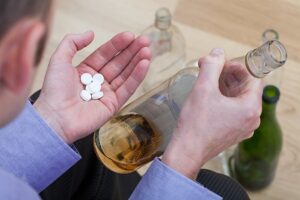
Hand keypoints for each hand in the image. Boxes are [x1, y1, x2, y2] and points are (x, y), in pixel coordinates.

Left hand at [34, 31, 150, 143]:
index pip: (105, 54)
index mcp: (86, 70)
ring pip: (126, 74)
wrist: (55, 118)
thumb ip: (72, 43)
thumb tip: (91, 33)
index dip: (117, 44)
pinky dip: (137, 77)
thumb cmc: (54, 90)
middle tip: (145, 40)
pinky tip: (145, 64)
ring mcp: (107, 93)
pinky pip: (128, 89)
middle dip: (132, 51)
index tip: (130, 35)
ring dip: (138, 62)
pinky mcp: (114, 105)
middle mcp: (98, 81)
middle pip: (119, 63)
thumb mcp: (59, 60)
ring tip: (148, 50)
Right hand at [162, 48, 261, 179]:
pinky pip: (233, 109)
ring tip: (206, 79)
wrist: (187, 151)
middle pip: (245, 87)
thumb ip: (211, 65)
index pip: (252, 76)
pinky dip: (223, 98)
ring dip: (224, 85)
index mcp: (250, 107)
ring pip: (238, 98)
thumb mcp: (203, 89)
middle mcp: (252, 118)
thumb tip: (217, 52)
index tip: (218, 63)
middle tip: (209, 68)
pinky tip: (208, 95)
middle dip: (227, 74)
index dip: (235, 65)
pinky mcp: (233, 131)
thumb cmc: (196, 124)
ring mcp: (243, 127)